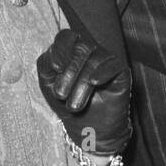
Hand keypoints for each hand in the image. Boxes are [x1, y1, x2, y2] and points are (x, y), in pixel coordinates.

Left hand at [36, 28, 130, 156]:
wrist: (87, 128)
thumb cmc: (66, 102)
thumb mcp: (48, 83)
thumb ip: (45, 64)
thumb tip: (53, 56)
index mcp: (70, 49)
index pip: (66, 36)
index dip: (61, 49)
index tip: (55, 68)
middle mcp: (89, 50)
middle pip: (81, 48)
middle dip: (69, 73)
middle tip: (61, 95)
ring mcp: (105, 59)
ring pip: (95, 60)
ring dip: (81, 83)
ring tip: (73, 105)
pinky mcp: (120, 71)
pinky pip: (113, 65)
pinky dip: (103, 72)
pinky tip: (94, 82)